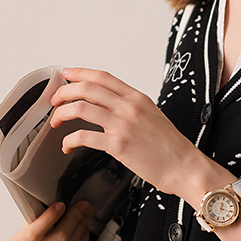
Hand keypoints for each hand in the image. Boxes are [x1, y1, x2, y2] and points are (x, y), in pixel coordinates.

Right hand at [10, 201, 93, 240]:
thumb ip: (36, 218)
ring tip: (86, 216)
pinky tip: (84, 232)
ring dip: (82, 228)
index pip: (34, 231)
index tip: (61, 205)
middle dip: (75, 218)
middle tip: (84, 206)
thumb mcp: (25, 232)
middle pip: (59, 238)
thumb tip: (54, 199)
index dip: (49, 217)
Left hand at [49, 68, 202, 195]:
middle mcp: (129, 107)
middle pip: (87, 88)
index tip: (67, 74)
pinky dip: (68, 141)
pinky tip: (67, 147)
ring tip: (56, 122)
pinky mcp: (118, 145)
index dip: (80, 73)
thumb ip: (132, 107)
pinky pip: (82, 137)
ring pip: (80, 108)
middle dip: (64, 92)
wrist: (185, 167)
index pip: (103, 77)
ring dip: (61, 114)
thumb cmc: (172, 147)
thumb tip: (110, 105)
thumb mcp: (154, 115)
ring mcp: (122, 125)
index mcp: (137, 98)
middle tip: (55, 101)